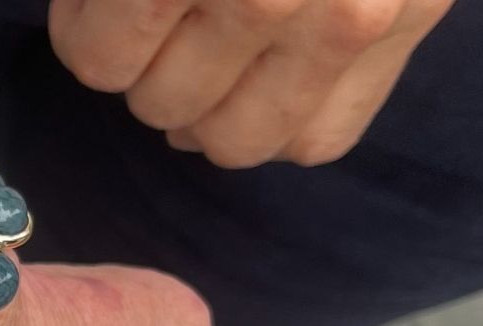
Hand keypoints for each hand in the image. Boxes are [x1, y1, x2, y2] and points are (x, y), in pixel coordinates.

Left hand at [48, 0, 451, 166]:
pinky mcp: (407, 28)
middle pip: (162, 105)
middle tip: (162, 18)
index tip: (95, 7)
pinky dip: (281, 119)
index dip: (87, 33)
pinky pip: (316, 139)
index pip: (100, 61)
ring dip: (206, 107)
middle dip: (147, 69)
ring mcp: (349, 19)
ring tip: (211, 50)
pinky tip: (269, 71)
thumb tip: (91, 35)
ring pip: (234, 142)